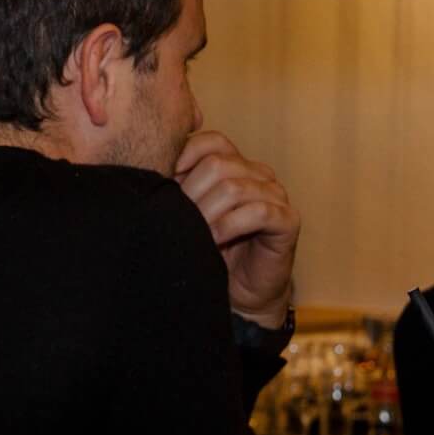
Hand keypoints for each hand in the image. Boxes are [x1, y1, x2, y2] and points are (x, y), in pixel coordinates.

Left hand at [175, 130, 298, 328]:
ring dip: (207, 213)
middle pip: (219, 164)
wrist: (238, 293)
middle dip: (191, 193)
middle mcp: (258, 174)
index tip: (162, 182)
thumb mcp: (186, 215)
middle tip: (178, 220)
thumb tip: (145, 170)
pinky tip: (215, 241)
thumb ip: (175, 189)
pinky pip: (258, 211)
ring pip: (235, 187)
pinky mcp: (288, 220)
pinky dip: (229, 226)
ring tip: (194, 234)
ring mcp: (276, 195)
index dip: (184, 156)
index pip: (211, 141)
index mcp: (235, 166)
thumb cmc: (208, 251)